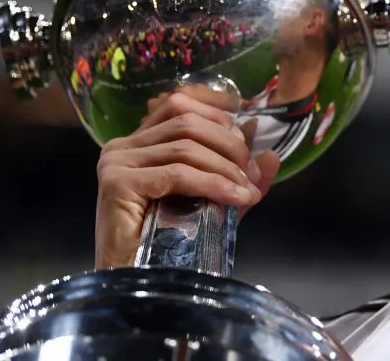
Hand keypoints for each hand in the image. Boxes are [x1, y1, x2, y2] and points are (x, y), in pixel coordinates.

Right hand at [95, 87, 279, 268]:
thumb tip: (272, 155)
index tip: (248, 133)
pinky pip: (178, 173)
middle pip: (187, 122)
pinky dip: (213, 183)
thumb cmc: (167, 246)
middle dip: (230, 145)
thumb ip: (237, 178)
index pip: (179, 103)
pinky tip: (235, 198)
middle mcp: (122, 146)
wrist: (137, 286)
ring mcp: (117, 161)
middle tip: (252, 174)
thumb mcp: (211, 203)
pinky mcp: (119, 182)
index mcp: (138, 142)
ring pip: (186, 146)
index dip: (217, 112)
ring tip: (247, 190)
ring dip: (226, 167)